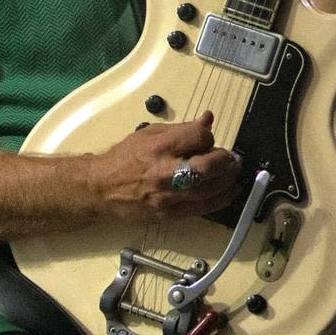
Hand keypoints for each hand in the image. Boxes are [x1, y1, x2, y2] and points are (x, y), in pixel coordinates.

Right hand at [99, 110, 242, 221]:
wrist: (100, 189)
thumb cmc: (124, 158)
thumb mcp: (149, 133)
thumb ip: (181, 129)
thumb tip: (208, 119)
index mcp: (159, 148)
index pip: (198, 137)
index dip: (208, 135)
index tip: (207, 137)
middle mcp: (164, 173)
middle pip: (206, 167)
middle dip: (226, 161)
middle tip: (233, 158)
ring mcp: (167, 197)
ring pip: (208, 190)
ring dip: (228, 180)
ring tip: (234, 173)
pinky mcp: (169, 215)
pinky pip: (202, 208)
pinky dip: (220, 200)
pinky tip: (230, 192)